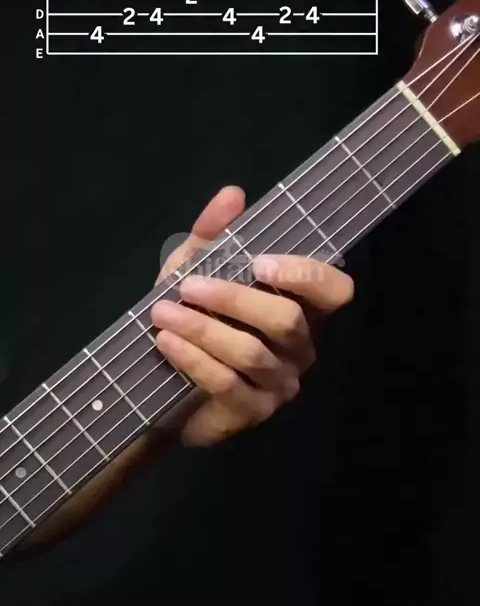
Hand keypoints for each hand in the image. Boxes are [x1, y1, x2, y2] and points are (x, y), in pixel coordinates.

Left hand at [151, 185, 353, 446]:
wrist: (157, 385)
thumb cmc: (190, 319)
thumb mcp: (193, 270)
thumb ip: (212, 234)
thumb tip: (232, 194)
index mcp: (300, 308)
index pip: (336, 291)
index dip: (308, 275)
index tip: (260, 262)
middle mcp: (300, 347)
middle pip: (287, 320)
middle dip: (234, 298)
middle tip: (189, 286)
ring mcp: (279, 384)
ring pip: (253, 352)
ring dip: (204, 328)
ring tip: (163, 312)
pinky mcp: (250, 412)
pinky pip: (228, 383)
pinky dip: (193, 358)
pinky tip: (165, 341)